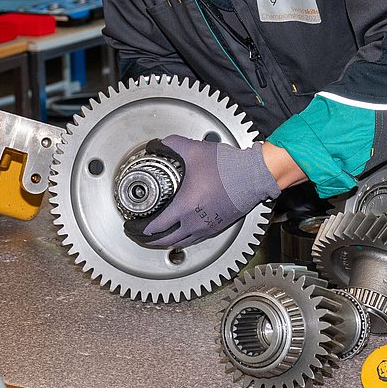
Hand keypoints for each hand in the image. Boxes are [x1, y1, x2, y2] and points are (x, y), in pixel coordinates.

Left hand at [123, 135, 280, 247]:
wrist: (254, 175)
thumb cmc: (228, 167)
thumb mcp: (194, 150)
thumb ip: (171, 145)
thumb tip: (157, 145)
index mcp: (185, 206)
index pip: (156, 226)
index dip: (140, 228)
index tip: (132, 225)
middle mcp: (195, 221)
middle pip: (166, 240)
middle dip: (149, 240)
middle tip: (139, 235)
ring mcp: (208, 226)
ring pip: (182, 242)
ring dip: (166, 241)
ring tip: (157, 238)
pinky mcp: (218, 226)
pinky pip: (196, 239)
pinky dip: (184, 239)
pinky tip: (182, 233)